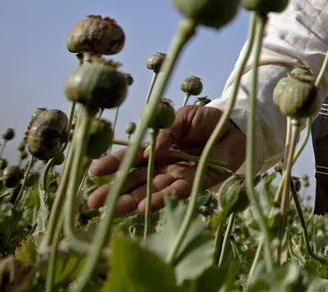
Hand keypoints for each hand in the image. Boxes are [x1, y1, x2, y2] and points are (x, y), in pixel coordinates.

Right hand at [86, 105, 245, 215]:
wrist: (235, 126)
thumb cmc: (206, 120)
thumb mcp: (183, 118)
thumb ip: (167, 131)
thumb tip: (150, 149)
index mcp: (157, 149)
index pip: (130, 159)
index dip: (113, 165)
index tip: (94, 172)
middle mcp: (164, 166)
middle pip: (136, 182)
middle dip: (115, 192)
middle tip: (93, 203)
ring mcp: (179, 176)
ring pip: (153, 191)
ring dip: (135, 201)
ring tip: (117, 209)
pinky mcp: (198, 183)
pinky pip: (180, 192)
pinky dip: (165, 198)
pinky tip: (148, 205)